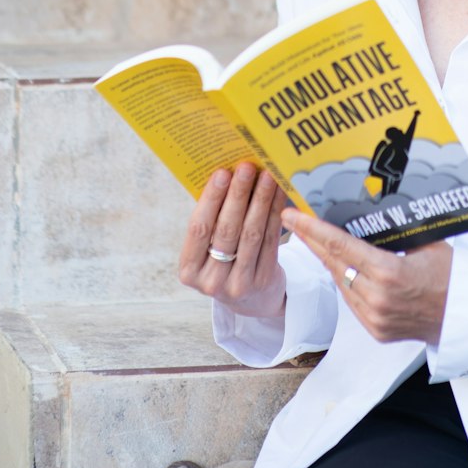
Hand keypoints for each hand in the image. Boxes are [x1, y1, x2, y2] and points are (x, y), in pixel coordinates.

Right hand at [179, 162, 286, 316]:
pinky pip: (270, 240)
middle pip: (226, 230)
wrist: (251, 299)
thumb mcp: (208, 250)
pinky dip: (275, 213)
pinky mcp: (263, 280)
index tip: (221, 173)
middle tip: (247, 167)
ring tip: (266, 175)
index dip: (211, 199)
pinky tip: (278, 193)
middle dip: (238, 195)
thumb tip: (227, 173)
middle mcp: (211, 281)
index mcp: (189, 271)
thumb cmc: (224, 261)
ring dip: (260, 200)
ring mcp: (239, 284)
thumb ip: (211, 220)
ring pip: (251, 234)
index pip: (198, 229)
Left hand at [281, 208, 451, 345]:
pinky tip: (339, 265)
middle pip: (334, 263)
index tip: (293, 216)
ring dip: (326, 260)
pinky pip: (351, 301)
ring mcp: (374, 318)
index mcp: (389, 272)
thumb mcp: (427, 243)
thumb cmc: (451, 275)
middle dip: (311, 241)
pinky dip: (344, 281)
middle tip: (294, 220)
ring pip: (340, 283)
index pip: (341, 245)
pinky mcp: (375, 331)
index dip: (313, 229)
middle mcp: (377, 297)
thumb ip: (397, 230)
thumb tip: (374, 208)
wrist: (464, 318)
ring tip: (313, 239)